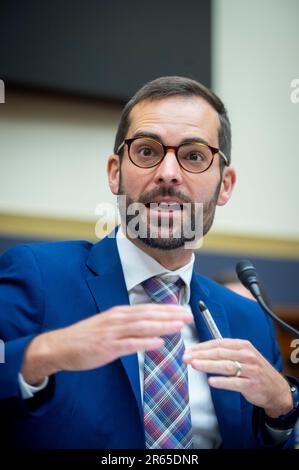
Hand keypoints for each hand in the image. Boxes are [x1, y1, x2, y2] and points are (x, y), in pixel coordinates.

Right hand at [21, 304, 192, 384]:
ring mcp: (112, 332)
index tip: (183, 309)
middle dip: (170, 315)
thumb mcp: (108, 325)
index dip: (167, 309)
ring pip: (142, 326)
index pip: (147, 309)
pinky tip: (159, 343)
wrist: (60, 346)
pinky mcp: (107, 347)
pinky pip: (130, 344)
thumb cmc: (85, 337)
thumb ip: (127, 324)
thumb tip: (148, 325)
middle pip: (148, 314)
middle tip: (188, 315)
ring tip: (179, 326)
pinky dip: (146, 342)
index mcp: (119, 314)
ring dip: (163, 325)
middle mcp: (117, 319)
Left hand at [183, 338, 292, 417]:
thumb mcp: (244, 356)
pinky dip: (222, 382)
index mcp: (243, 346)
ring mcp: (250, 370)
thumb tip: (201, 351)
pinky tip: (211, 382)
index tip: (189, 350)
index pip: (218, 343)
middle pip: (220, 353)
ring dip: (208, 365)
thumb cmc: (255, 371)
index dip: (202, 346)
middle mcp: (247, 355)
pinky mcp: (252, 384)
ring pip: (225, 366)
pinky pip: (234, 382)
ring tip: (195, 365)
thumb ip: (226, 352)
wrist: (276, 389)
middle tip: (186, 357)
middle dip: (201, 355)